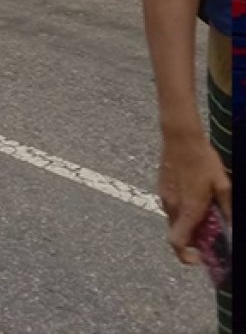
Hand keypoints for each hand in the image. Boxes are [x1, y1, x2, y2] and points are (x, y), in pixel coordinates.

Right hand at [158, 131, 230, 263]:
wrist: (180, 136)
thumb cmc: (202, 158)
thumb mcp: (222, 184)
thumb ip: (227, 209)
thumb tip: (233, 227)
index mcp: (189, 209)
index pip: (178, 243)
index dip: (186, 256)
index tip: (198, 258)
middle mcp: (173, 206)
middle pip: (178, 234)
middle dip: (193, 239)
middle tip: (209, 230)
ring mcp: (164, 196)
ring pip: (174, 221)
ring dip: (187, 222)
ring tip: (203, 208)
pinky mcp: (161, 187)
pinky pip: (171, 207)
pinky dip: (181, 210)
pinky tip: (193, 194)